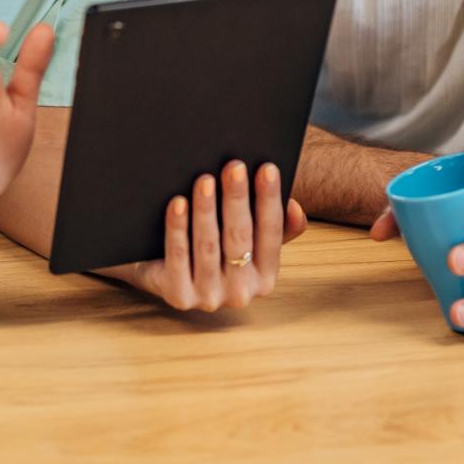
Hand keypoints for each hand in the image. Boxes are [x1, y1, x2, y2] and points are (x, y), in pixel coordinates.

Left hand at [106, 161, 307, 312]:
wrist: (168, 272)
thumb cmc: (219, 243)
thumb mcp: (251, 237)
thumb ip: (278, 225)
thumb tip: (295, 208)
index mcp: (266, 277)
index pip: (272, 232)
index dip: (270, 199)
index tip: (267, 168)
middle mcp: (241, 292)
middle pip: (239, 237)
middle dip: (237, 198)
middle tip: (234, 166)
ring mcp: (209, 297)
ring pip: (208, 246)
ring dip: (206, 210)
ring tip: (204, 180)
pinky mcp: (179, 296)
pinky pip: (178, 257)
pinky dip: (178, 228)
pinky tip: (178, 203)